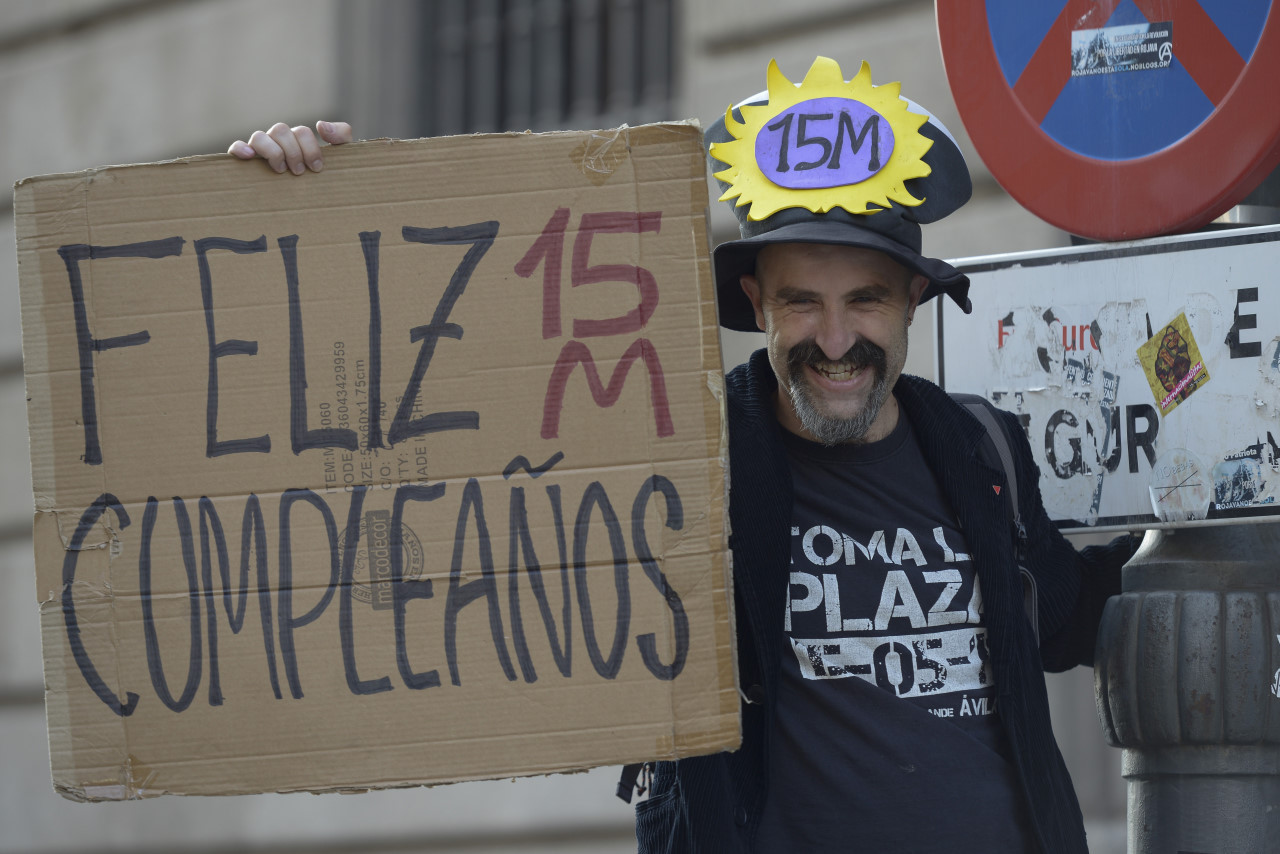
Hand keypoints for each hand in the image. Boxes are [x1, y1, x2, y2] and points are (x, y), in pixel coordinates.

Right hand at [228, 121, 352, 173]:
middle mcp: (279, 141)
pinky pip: (236, 147)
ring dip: (272, 152)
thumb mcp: (340, 157)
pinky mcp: (246, 160)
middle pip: (280, 130)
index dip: (310, 148)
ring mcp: (261, 150)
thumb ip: (341, 136)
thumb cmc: (325, 176)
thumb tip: (321, 125)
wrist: (321, 200)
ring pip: (260, 136)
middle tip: (299, 172)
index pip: (301, 132)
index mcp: (299, 139)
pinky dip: (240, 148)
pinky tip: (248, 156)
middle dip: (293, 151)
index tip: (317, 168)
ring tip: (281, 170)